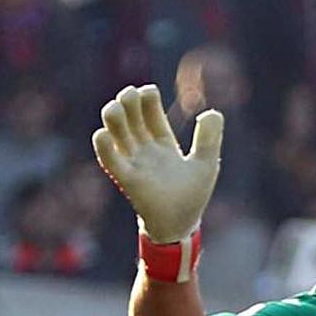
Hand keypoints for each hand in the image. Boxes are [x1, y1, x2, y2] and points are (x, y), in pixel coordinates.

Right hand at [92, 85, 220, 243]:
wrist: (182, 225)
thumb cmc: (192, 195)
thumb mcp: (206, 163)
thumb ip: (209, 139)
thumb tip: (213, 112)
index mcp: (163, 145)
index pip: (152, 117)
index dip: (148, 103)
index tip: (148, 90)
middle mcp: (145, 151)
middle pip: (133, 122)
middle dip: (129, 106)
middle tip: (130, 93)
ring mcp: (135, 164)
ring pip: (119, 137)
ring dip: (114, 122)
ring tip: (114, 107)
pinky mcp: (128, 180)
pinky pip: (112, 162)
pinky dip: (105, 149)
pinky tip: (102, 134)